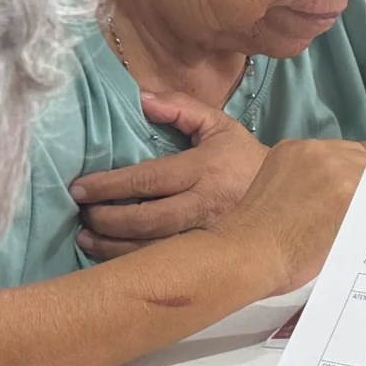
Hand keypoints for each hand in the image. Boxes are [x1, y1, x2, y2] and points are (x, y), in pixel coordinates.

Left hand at [74, 91, 269, 261]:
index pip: (149, 179)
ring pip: (154, 249)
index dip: (110, 185)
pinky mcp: (209, 256)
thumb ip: (182, 109)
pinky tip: (111, 259)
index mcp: (205, 169)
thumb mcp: (219, 125)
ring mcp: (208, 235)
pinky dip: (134, 264)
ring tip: (86, 239)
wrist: (286, 199)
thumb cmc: (243, 160)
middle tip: (82, 214)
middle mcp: (206, 204)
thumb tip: (142, 99)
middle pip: (148, 219)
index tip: (80, 188)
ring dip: (114, 247)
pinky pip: (167, 266)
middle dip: (108, 219)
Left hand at [201, 137, 365, 293]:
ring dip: (341, 164)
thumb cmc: (297, 259)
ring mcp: (308, 151)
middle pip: (365, 156)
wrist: (249, 253)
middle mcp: (333, 161)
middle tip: (361, 191)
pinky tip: (312, 182)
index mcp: (351, 188)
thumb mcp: (344, 238)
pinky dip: (318, 162)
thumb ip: (362, 210)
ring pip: (341, 149)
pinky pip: (316, 148)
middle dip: (365, 173)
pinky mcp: (286, 149)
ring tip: (333, 187)